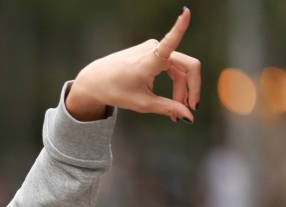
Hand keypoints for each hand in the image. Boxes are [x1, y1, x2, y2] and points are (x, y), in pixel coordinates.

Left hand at [67, 7, 200, 122]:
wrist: (96, 81)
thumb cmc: (115, 90)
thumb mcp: (142, 103)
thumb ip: (168, 108)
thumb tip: (190, 117)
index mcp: (150, 60)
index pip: (170, 41)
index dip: (181, 26)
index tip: (186, 11)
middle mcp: (153, 49)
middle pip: (186, 68)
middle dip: (189, 90)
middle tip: (188, 111)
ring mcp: (153, 48)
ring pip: (179, 69)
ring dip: (180, 89)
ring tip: (176, 110)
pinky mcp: (151, 51)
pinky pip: (170, 67)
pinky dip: (173, 83)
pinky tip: (172, 99)